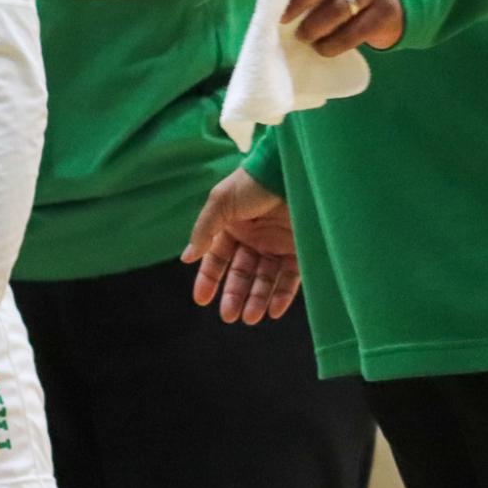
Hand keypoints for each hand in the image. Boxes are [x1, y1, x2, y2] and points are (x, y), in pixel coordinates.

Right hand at [184, 168, 298, 324]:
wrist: (289, 170)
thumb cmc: (252, 182)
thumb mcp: (220, 202)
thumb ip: (204, 230)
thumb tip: (188, 258)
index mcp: (232, 227)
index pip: (217, 259)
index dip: (209, 279)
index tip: (201, 299)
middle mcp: (254, 239)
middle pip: (241, 274)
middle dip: (233, 295)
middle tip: (229, 315)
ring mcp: (277, 245)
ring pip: (264, 279)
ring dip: (256, 299)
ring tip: (250, 317)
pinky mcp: (299, 250)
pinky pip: (290, 277)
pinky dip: (282, 295)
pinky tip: (274, 310)